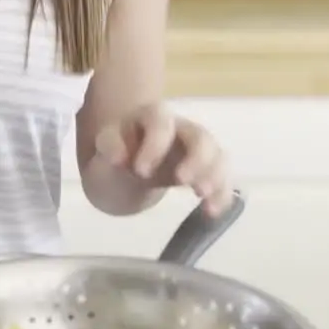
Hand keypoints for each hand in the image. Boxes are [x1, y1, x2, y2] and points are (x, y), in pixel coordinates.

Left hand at [93, 104, 233, 215]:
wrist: (127, 163)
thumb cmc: (118, 149)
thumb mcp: (106, 145)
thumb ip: (110, 146)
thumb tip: (120, 158)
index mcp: (153, 116)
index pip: (160, 122)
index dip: (154, 146)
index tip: (140, 172)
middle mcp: (182, 128)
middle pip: (200, 136)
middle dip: (196, 159)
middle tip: (183, 182)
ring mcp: (197, 148)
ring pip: (217, 156)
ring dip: (215, 178)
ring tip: (203, 199)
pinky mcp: (206, 169)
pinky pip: (222, 179)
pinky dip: (221, 195)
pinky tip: (212, 212)